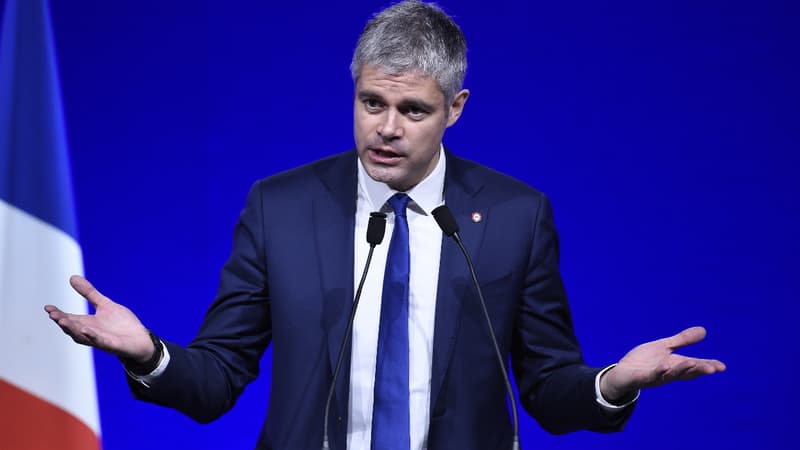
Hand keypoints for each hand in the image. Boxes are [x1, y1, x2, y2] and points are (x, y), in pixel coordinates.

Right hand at [44, 275, 154, 362]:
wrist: (141, 339)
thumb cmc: (122, 324)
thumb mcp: (104, 305)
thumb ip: (89, 293)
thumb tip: (72, 277)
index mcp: (87, 323)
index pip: (69, 318)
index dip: (58, 314)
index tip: (48, 307)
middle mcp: (91, 333)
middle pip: (73, 328)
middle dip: (63, 322)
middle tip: (53, 315)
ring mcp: (101, 340)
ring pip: (83, 337)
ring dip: (73, 330)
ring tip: (63, 321)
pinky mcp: (113, 345)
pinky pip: (101, 342)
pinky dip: (94, 337)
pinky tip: (87, 330)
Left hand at [600, 326, 725, 402]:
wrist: (622, 373)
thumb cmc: (644, 361)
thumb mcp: (664, 347)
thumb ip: (682, 340)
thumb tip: (704, 330)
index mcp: (675, 365)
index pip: (694, 366)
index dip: (708, 366)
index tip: (722, 367)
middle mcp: (668, 373)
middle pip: (686, 372)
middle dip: (699, 370)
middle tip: (713, 368)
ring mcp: (655, 376)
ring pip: (670, 374)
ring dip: (682, 369)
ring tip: (694, 363)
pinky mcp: (641, 378)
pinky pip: (651, 375)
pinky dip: (658, 371)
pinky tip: (664, 366)